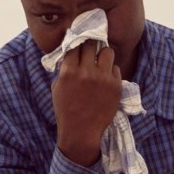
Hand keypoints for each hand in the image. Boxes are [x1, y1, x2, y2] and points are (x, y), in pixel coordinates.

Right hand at [52, 40, 121, 165]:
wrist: (81, 132)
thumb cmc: (65, 110)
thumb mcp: (57, 88)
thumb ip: (64, 70)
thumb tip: (72, 53)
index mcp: (68, 72)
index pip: (75, 45)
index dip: (77, 42)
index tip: (79, 41)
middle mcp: (86, 72)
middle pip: (91, 44)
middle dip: (90, 45)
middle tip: (90, 48)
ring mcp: (103, 78)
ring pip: (107, 52)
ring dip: (103, 54)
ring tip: (100, 61)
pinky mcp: (115, 85)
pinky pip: (115, 68)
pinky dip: (110, 70)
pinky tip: (104, 78)